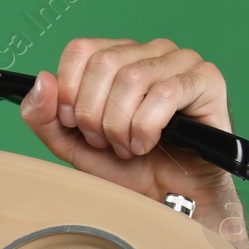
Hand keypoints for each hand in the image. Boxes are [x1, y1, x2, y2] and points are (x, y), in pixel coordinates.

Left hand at [19, 37, 246, 246]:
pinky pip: (164, 94)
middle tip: (105, 142)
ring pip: (132, 79)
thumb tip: (42, 80)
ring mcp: (181, 61)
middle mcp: (150, 51)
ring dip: (120, 126)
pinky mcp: (206, 80)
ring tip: (126, 147)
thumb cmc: (125, 167)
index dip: (69, 91)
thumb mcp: (70, 143)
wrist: (164, 198)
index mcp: (118, 56)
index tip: (75, 125)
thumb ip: (44, 115)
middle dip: (94, 115)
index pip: (81, 49)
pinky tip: (147, 145)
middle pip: (103, 63)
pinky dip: (146, 128)